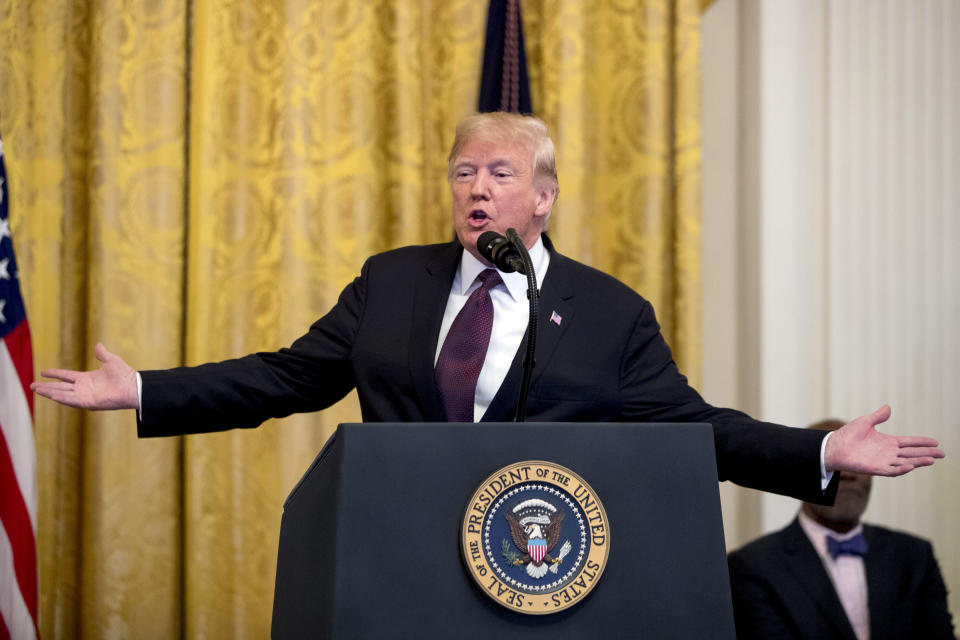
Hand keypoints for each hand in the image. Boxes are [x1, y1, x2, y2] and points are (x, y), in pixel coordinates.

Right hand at [31, 342, 138, 409]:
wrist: (133, 387)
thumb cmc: (124, 375)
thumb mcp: (111, 361)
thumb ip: (102, 354)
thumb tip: (98, 345)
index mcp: (86, 378)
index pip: (65, 376)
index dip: (54, 374)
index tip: (43, 372)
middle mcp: (83, 388)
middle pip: (60, 387)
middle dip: (46, 387)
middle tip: (31, 386)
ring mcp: (85, 395)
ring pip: (62, 394)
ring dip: (49, 392)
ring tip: (36, 390)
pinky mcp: (89, 402)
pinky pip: (72, 400)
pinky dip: (62, 398)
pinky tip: (52, 396)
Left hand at [824, 405, 944, 475]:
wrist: (834, 447)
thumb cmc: (848, 434)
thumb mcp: (865, 421)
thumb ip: (878, 416)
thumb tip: (888, 407)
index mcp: (888, 442)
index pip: (909, 442)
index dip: (922, 442)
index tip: (936, 442)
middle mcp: (888, 452)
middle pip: (912, 453)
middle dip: (927, 453)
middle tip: (942, 453)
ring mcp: (883, 461)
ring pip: (905, 462)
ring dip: (918, 461)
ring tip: (931, 460)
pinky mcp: (876, 468)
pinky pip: (891, 470)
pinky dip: (901, 469)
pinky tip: (911, 466)